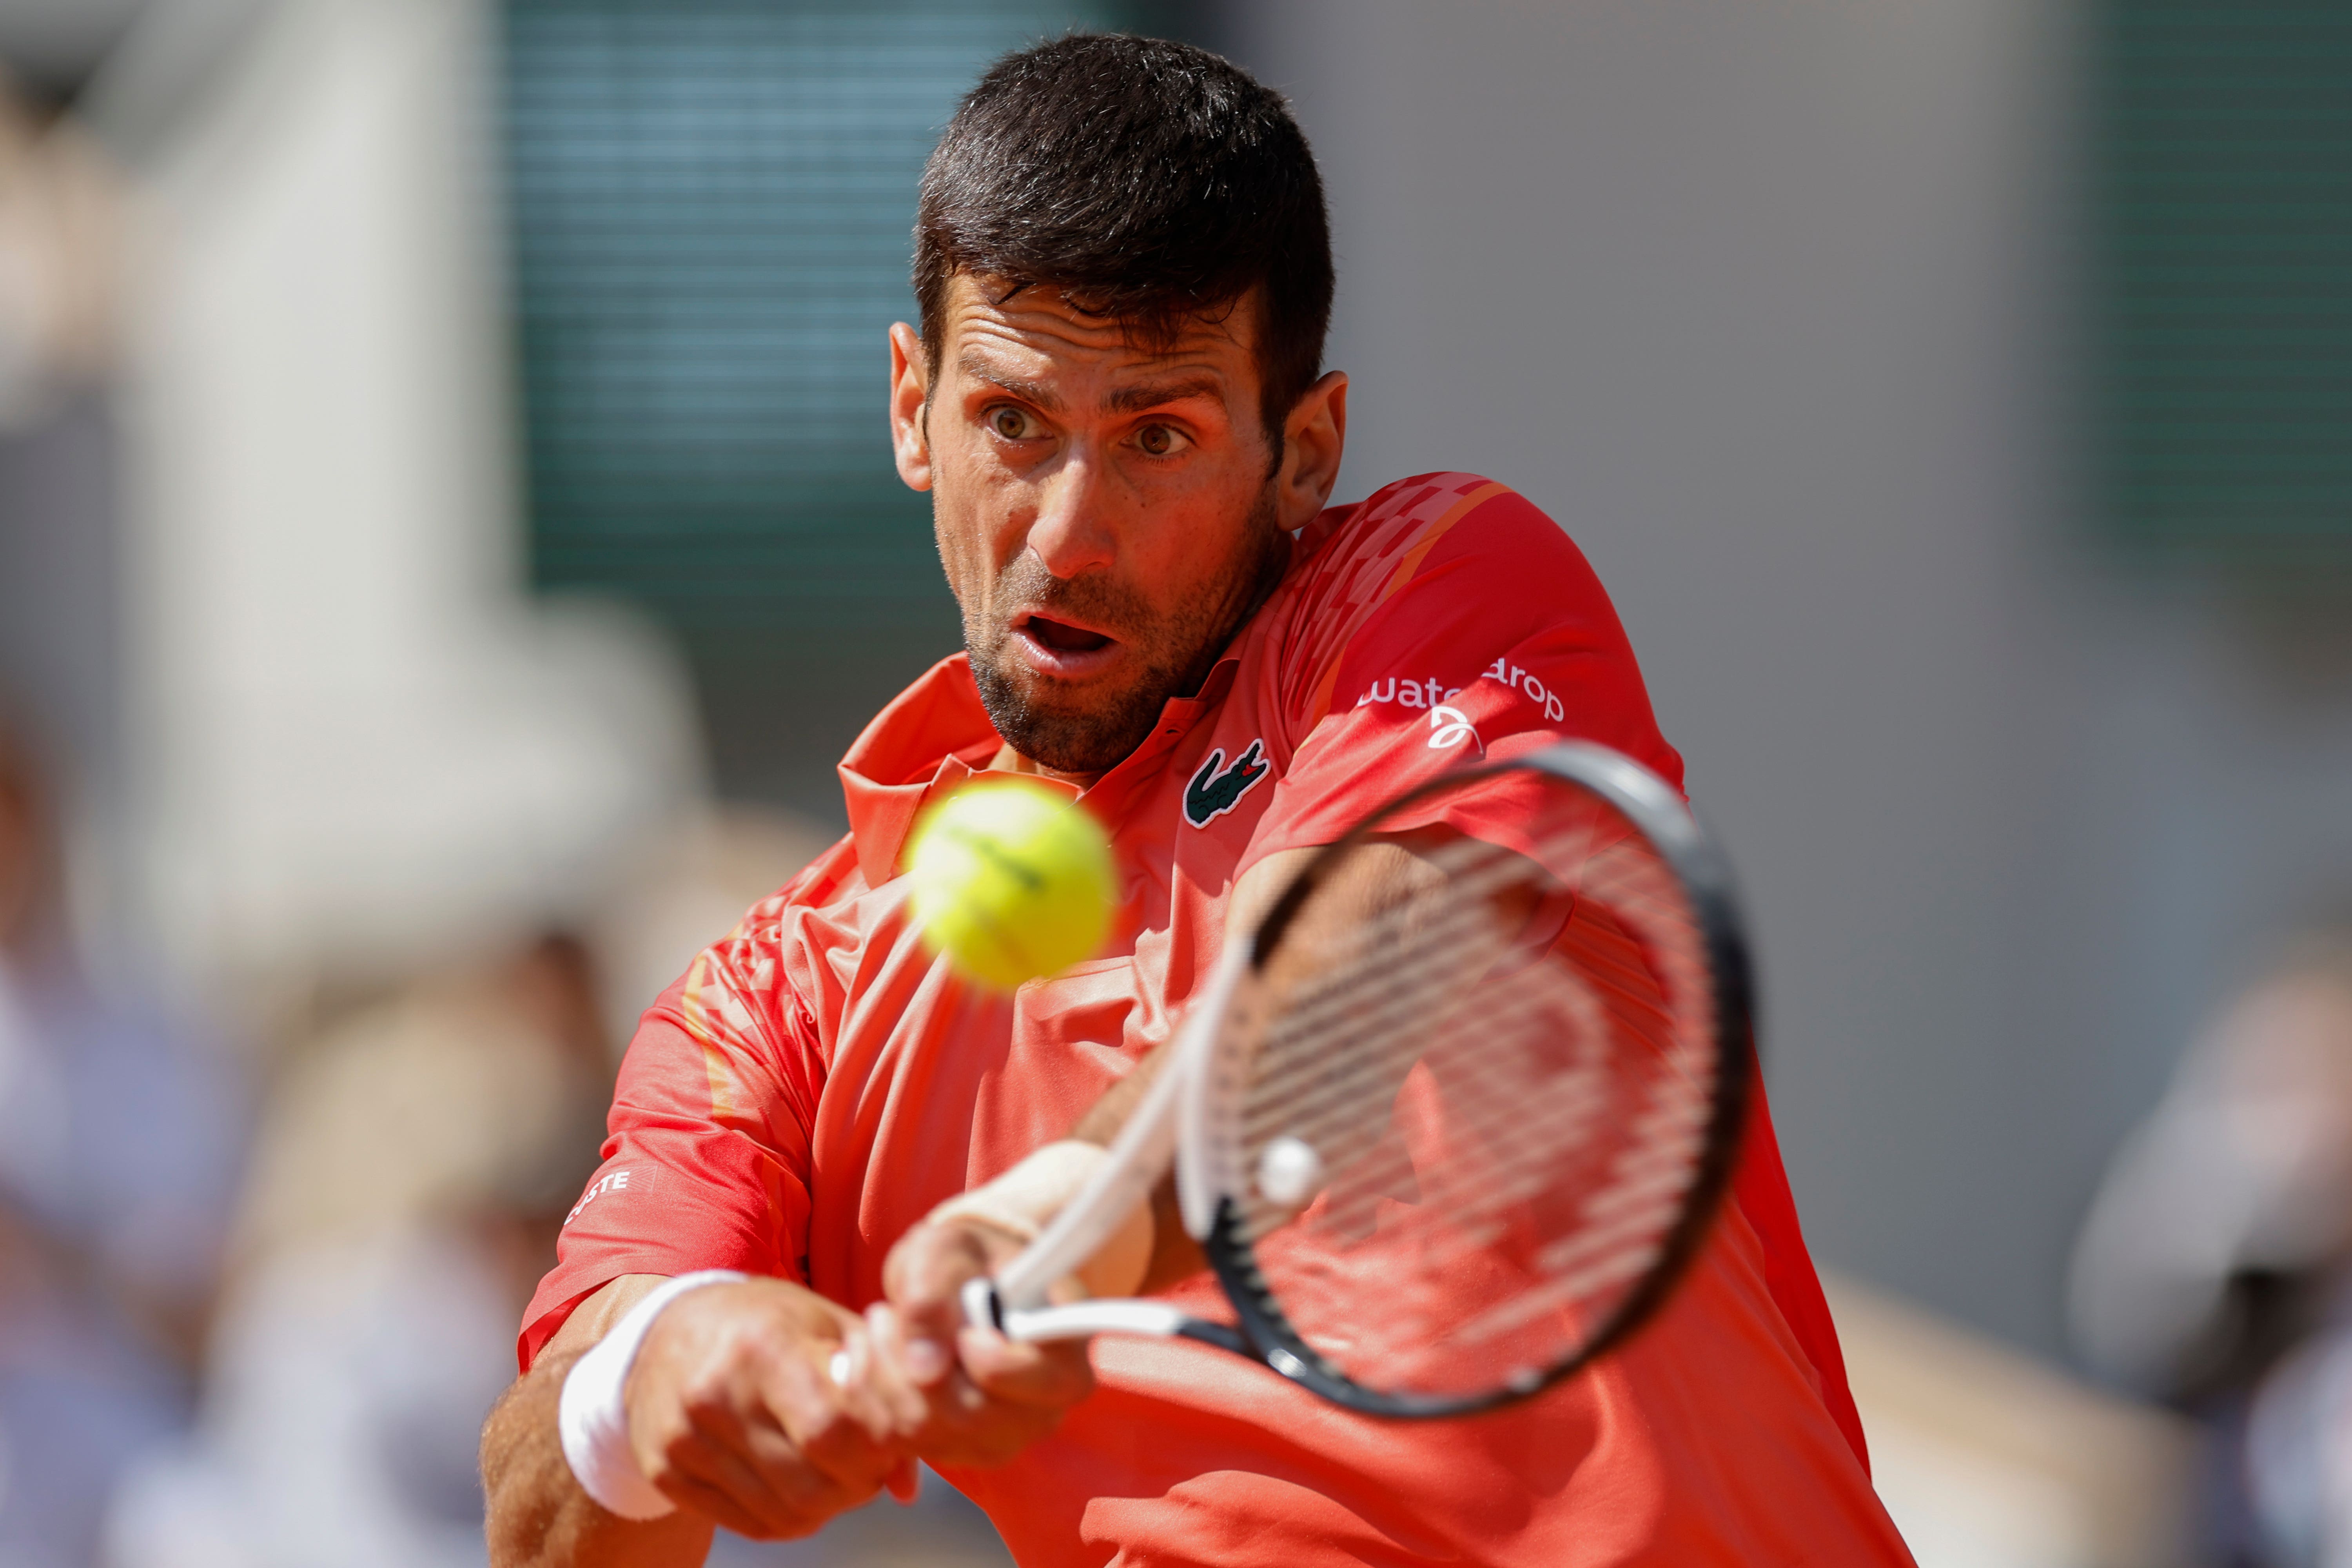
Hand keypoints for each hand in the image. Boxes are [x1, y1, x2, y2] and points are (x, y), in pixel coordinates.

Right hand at [623, 1277, 920, 1537]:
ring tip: (838, 1474)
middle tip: (870, 1467)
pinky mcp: (667, 1472)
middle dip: (857, 1486)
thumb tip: (907, 1484)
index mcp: (763, 1345)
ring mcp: (684, 1438)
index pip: (833, 1430)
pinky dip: (786, 1518)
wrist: (666, 1330)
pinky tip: (797, 1486)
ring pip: (781, 1514)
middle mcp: (715, 1393)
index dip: (875, 1450)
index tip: (889, 1442)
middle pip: (808, 1485)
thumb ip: (878, 1387)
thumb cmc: (764, 1322)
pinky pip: (747, 1525)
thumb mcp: (826, 1325)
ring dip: (827, 1507)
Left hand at [875, 1217, 1094, 1466]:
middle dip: (911, 1366)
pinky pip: (904, 1441)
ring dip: (883, 1376)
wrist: (952, 1280)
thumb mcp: (946, 1252)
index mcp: (1066, 1350)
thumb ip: (934, 1294)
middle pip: (974, 1418)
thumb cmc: (963, 1258)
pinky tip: (872, 1355)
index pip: (1050, 1382)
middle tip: (883, 1313)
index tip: (965, 1332)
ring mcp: (1001, 1436)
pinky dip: (873, 1397)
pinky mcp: (958, 1449)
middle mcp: (1042, 1407)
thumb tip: (925, 1368)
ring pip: (929, 1432)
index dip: (999, 1363)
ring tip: (878, 1323)